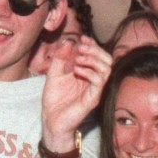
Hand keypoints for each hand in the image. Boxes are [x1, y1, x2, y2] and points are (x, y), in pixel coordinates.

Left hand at [42, 38, 111, 153]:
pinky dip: (90, 72)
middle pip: (107, 60)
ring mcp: (95, 89)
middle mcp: (93, 80)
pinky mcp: (93, 98)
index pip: (97, 55)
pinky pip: (100, 82)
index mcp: (86, 73)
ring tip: (78, 58)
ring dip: (93, 59)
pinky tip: (77, 70)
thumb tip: (69, 42)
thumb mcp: (53, 73)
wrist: (51, 120)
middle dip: (95, 50)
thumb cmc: (54, 99)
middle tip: (81, 47)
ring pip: (107, 69)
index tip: (82, 38)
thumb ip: (60, 58)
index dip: (92, 44)